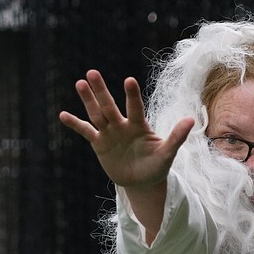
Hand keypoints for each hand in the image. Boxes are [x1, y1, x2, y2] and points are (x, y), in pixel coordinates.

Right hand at [59, 70, 192, 188]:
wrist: (142, 182)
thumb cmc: (156, 166)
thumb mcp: (167, 154)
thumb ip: (176, 137)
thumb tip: (191, 120)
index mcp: (139, 125)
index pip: (134, 107)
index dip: (131, 95)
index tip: (129, 80)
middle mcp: (122, 125)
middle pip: (110, 105)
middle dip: (101, 90)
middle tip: (92, 72)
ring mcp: (110, 133)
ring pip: (96, 114)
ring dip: (88, 100)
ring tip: (80, 83)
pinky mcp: (99, 143)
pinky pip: (86, 131)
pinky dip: (75, 124)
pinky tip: (63, 115)